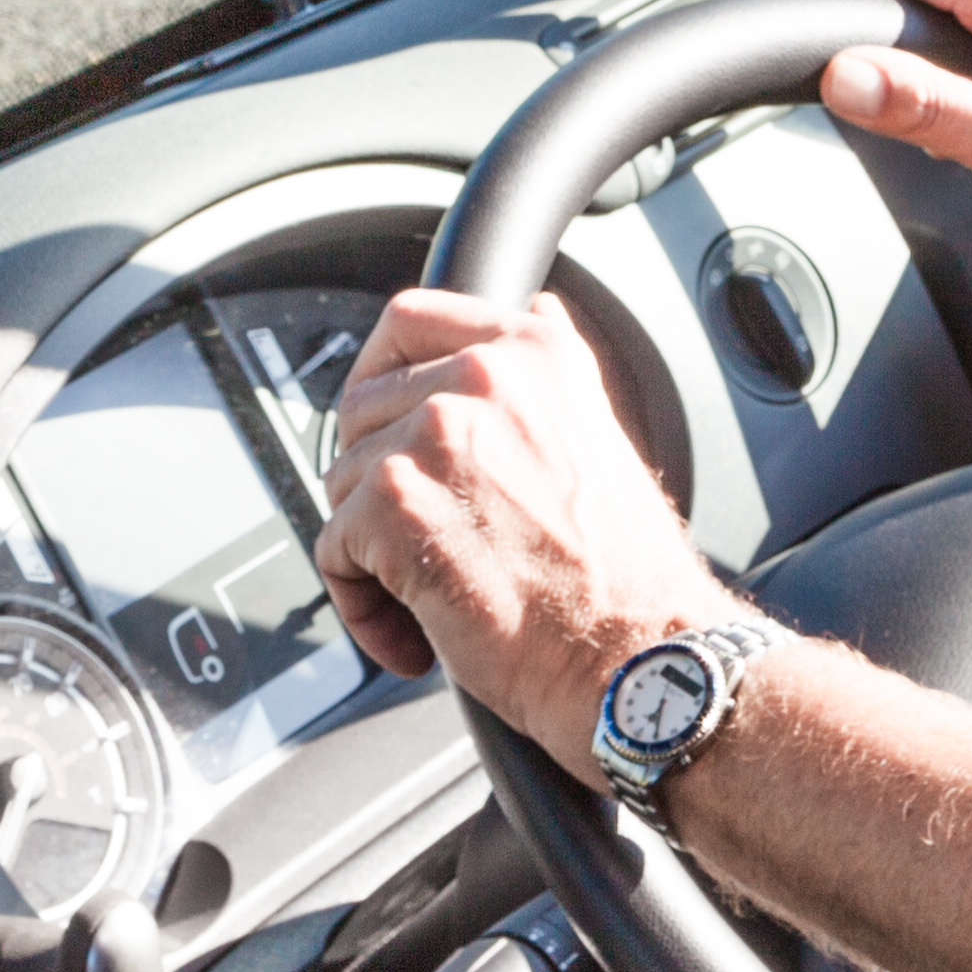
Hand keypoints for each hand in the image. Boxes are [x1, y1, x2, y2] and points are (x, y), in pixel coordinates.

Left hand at [314, 289, 725, 773]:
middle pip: (362, 410)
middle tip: (425, 539)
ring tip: (434, 595)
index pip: (409, 320)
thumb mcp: (603, 433)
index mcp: (533, 354)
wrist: (637, 660)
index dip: (380, 376)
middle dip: (378, 482)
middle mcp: (483, 379)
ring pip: (344, 484)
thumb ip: (549, 374)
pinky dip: (362, 604)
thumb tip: (537, 311)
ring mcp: (436, 437)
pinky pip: (333, 549)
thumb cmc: (628, 579)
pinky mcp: (396, 506)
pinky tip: (416, 633)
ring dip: (372, 549)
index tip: (383, 425)